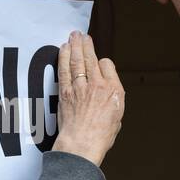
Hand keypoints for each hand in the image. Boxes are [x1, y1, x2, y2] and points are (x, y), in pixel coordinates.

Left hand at [52, 31, 123, 168]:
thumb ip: (113, 100)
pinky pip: (64, 69)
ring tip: (73, 36)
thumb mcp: (117, 117)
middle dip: (86, 44)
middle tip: (82, 35)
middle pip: (91, 58)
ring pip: (77, 60)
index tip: (99, 64)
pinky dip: (63, 57)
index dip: (103, 63)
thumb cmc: (100, 136)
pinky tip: (63, 49)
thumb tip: (107, 93)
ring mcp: (80, 87)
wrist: (82, 145)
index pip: (107, 65)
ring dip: (74, 46)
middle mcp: (98, 85)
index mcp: (114, 91)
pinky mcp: (65, 92)